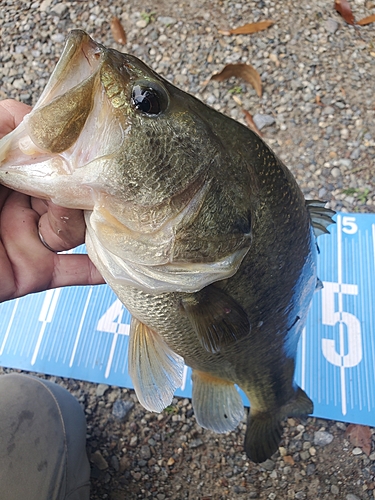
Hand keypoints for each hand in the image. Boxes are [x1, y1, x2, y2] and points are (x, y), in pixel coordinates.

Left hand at [0, 99, 103, 301]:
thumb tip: (23, 114)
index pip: (41, 150)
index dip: (63, 147)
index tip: (85, 143)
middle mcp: (15, 200)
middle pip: (65, 190)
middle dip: (80, 192)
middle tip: (92, 193)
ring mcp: (25, 237)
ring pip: (73, 228)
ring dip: (91, 227)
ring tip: (106, 224)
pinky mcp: (32, 272)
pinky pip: (71, 272)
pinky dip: (95, 270)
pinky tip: (118, 264)